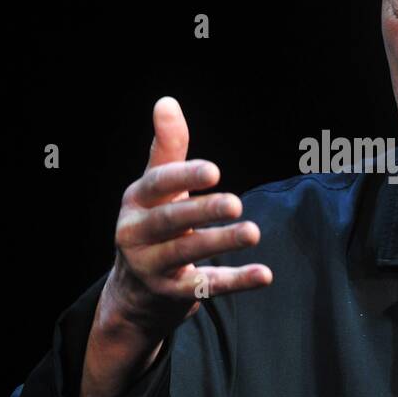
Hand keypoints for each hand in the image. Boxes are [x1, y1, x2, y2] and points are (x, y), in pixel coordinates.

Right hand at [80, 96, 271, 396]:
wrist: (133, 293)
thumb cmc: (152, 225)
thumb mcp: (154, 188)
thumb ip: (167, 148)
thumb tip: (167, 101)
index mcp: (136, 201)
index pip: (157, 184)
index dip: (184, 176)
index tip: (214, 171)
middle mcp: (136, 234)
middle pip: (170, 221)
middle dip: (202, 211)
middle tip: (237, 203)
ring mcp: (151, 267)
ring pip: (186, 254)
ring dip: (220, 243)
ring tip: (253, 232)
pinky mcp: (171, 295)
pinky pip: (205, 287)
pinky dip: (235, 281)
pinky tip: (264, 274)